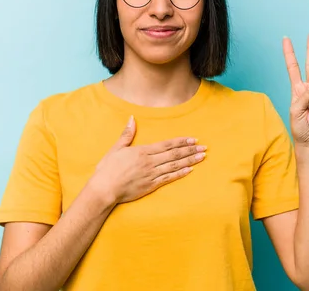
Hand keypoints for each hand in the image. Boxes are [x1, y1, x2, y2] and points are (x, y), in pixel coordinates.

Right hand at [91, 116, 206, 203]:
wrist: (104, 189)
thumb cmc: (107, 169)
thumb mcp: (116, 148)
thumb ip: (127, 134)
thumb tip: (132, 118)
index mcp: (142, 151)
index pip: (167, 145)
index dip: (181, 141)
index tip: (193, 139)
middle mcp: (150, 162)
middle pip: (174, 154)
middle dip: (190, 150)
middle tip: (204, 147)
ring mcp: (151, 175)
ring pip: (174, 166)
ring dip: (189, 161)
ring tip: (201, 157)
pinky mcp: (151, 186)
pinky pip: (168, 179)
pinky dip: (180, 174)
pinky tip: (190, 171)